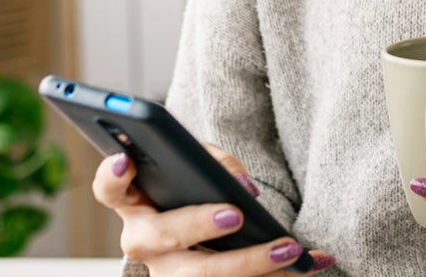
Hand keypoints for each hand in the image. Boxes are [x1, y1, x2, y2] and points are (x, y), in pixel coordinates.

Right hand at [91, 141, 334, 273]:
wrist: (204, 241)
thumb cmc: (196, 190)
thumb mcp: (198, 168)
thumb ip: (213, 163)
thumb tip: (242, 188)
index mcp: (135, 204)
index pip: (109, 190)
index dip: (112, 176)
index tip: (127, 160)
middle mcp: (144, 244)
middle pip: (162, 238)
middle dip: (198, 225)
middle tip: (235, 214)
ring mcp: (171, 275)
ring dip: (251, 263)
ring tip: (289, 248)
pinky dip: (283, 276)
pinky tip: (316, 262)